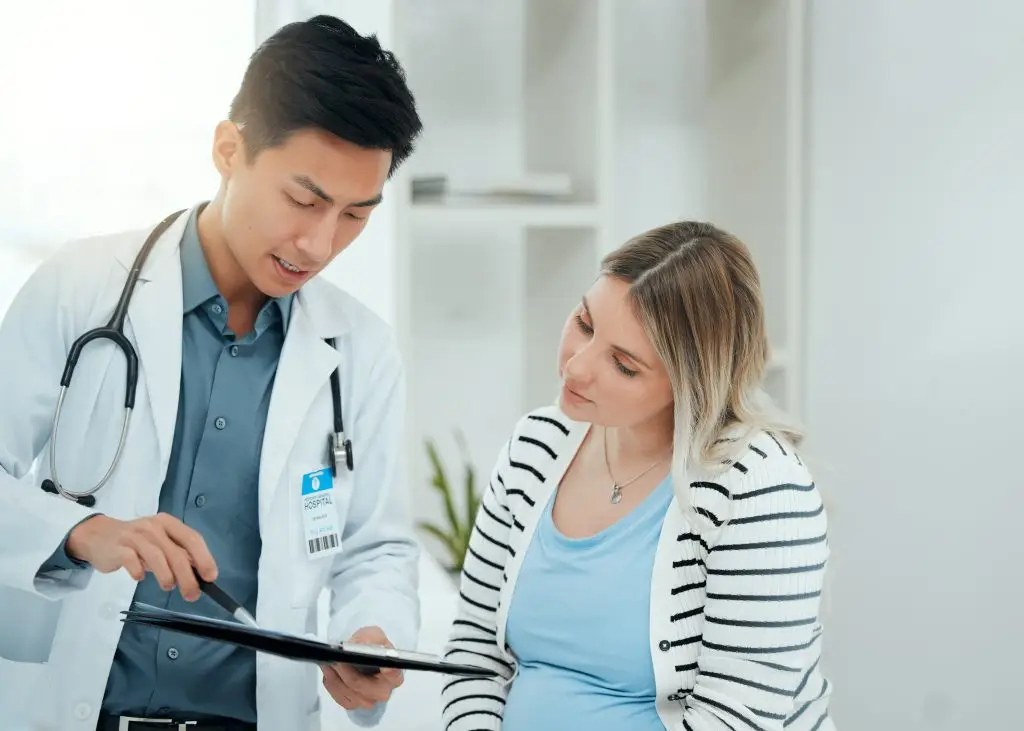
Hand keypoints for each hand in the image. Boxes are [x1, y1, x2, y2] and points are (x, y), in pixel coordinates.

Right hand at [66, 513, 217, 601]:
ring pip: (156, 556)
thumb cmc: (135, 541)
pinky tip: (140, 578)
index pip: (192, 538)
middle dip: (187, 576)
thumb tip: (199, 572)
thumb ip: (177, 553)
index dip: (204, 558)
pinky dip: (138, 571)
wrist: (98, 535)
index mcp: (168, 523)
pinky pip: (131, 560)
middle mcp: (153, 527)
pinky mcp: (118, 547)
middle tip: (192, 594)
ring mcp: (134, 536)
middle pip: (176, 552)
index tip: (210, 577)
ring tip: (168, 587)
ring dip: (166, 575)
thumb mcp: (159, 542)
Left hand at [321, 626, 404, 710]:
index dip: (389, 672)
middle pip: (365, 687)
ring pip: (350, 693)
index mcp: (394, 674)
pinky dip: (332, 684)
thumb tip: (357, 645)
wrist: (359, 654)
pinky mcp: (352, 703)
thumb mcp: (372, 635)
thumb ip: (368, 638)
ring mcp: (368, 700)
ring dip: (337, 678)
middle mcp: (383, 691)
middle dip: (349, 673)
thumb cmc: (370, 646)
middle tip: (338, 660)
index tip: (383, 666)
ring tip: (329, 663)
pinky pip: (339, 697)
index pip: (394, 676)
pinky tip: (329, 671)